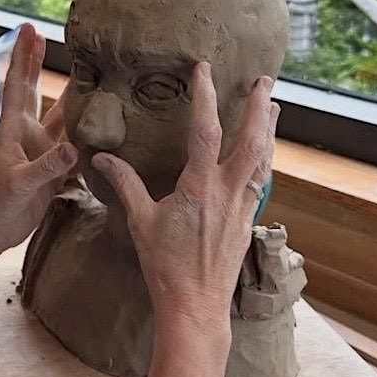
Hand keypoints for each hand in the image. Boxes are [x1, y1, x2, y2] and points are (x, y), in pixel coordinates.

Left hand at [0, 24, 76, 269]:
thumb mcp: (21, 185)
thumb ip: (47, 167)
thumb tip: (73, 149)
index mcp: (13, 130)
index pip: (18, 85)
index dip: (23, 56)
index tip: (27, 29)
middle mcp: (27, 134)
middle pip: (33, 90)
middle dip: (36, 62)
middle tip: (42, 34)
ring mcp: (40, 149)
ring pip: (57, 114)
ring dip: (67, 93)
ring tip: (82, 70)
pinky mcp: (52, 168)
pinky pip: (71, 143)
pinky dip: (83, 131)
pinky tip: (98, 121)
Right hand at [92, 62, 278, 337]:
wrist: (195, 305)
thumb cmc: (165, 266)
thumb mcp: (140, 221)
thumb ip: (126, 184)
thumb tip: (103, 158)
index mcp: (200, 187)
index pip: (205, 131)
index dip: (205, 96)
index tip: (204, 70)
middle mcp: (228, 193)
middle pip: (252, 141)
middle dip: (259, 108)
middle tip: (264, 82)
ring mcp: (242, 208)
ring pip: (262, 160)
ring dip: (268, 131)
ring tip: (273, 108)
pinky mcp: (247, 222)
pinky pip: (260, 182)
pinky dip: (264, 161)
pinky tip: (263, 157)